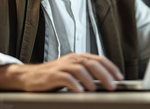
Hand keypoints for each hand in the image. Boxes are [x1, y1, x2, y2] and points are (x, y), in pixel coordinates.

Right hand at [0, 53, 123, 91]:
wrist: (29, 77)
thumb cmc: (53, 76)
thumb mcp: (72, 72)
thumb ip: (86, 73)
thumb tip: (106, 81)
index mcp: (78, 57)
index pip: (98, 59)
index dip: (110, 67)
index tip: (119, 77)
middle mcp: (71, 59)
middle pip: (91, 63)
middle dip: (104, 74)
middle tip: (112, 85)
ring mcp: (61, 66)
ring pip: (80, 69)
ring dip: (90, 79)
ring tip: (97, 89)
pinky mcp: (52, 75)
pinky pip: (65, 78)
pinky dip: (74, 84)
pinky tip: (80, 91)